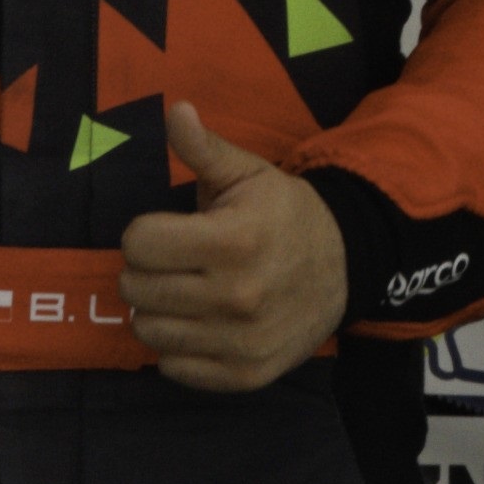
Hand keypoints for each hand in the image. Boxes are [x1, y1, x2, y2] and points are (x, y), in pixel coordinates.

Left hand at [121, 103, 348, 394]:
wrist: (347, 266)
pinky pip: (174, 368)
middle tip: (177, 261)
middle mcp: (236, 296)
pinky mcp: (245, 373)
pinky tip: (201, 323)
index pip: (137, 244)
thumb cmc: (284, 214)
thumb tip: (175, 109)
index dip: (146, 232)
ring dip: (158, 310)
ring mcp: (241, 340)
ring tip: (186, 292)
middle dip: (148, 270)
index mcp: (233, 240)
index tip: (170, 230)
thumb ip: (204, 148)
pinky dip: (178, 347)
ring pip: (148, 331)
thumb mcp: (247, 174)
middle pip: (136, 289)